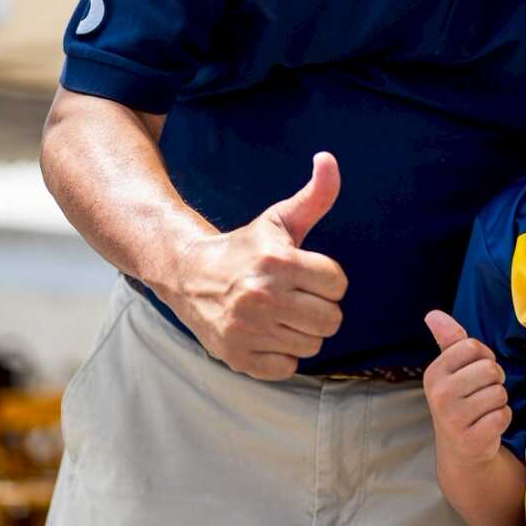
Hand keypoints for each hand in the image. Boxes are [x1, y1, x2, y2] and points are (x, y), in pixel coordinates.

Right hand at [165, 152, 347, 380]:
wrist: (188, 274)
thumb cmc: (245, 247)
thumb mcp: (279, 219)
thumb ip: (315, 195)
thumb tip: (329, 159)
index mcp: (277, 262)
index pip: (338, 284)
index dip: (328, 279)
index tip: (307, 274)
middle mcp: (262, 297)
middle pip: (331, 319)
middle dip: (320, 308)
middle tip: (297, 297)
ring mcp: (248, 330)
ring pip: (312, 344)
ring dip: (302, 331)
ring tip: (281, 314)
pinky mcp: (238, 356)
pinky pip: (288, 367)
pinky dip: (282, 354)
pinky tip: (267, 333)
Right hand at [423, 309, 511, 467]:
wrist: (460, 449)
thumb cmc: (460, 399)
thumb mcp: (451, 369)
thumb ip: (448, 339)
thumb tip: (432, 314)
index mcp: (434, 373)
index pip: (473, 347)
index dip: (484, 357)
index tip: (475, 372)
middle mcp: (439, 394)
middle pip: (489, 369)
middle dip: (494, 380)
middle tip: (482, 393)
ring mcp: (453, 418)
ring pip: (499, 393)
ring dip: (498, 401)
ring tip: (483, 410)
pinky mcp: (472, 438)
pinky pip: (503, 415)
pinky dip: (502, 419)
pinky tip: (487, 425)